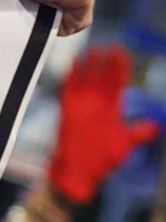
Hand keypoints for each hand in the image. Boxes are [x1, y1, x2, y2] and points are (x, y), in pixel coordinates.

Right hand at [49, 46, 157, 203]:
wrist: (76, 175)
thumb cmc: (101, 163)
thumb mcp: (123, 147)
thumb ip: (137, 134)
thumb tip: (155, 126)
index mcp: (111, 111)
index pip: (118, 83)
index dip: (120, 68)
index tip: (122, 53)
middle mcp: (96, 106)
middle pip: (101, 78)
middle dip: (104, 63)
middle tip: (108, 46)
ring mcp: (81, 108)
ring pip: (85, 81)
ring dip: (87, 66)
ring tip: (91, 50)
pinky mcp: (66, 112)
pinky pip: (68, 90)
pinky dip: (70, 77)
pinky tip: (72, 64)